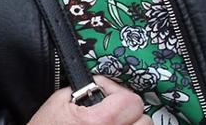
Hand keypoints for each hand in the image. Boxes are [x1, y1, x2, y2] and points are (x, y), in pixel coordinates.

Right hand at [25, 77, 150, 124]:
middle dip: (130, 113)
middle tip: (112, 113)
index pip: (132, 102)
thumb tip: (105, 85)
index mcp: (98, 122)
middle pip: (144, 121)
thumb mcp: (60, 101)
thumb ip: (87, 89)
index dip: (119, 94)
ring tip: (113, 124)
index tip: (108, 96)